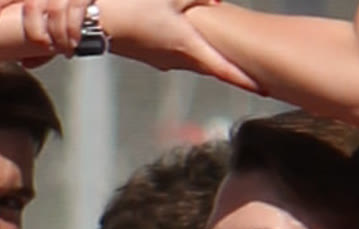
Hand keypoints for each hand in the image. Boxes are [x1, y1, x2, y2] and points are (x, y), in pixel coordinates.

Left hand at [0, 0, 88, 55]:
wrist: (96, 8)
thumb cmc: (66, 14)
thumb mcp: (48, 21)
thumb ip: (35, 38)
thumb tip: (22, 62)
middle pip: (32, 6)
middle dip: (35, 32)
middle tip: (43, 46)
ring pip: (55, 13)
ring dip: (58, 37)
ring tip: (63, 49)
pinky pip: (75, 13)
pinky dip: (73, 32)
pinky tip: (73, 44)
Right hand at [99, 0, 258, 91]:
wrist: (94, 20)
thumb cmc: (131, 6)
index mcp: (188, 46)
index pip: (224, 69)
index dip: (245, 79)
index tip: (264, 89)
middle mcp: (177, 59)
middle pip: (211, 66)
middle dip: (231, 69)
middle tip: (252, 75)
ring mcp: (162, 59)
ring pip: (194, 59)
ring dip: (210, 57)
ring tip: (225, 55)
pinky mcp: (150, 54)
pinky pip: (177, 53)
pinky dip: (190, 49)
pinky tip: (189, 38)